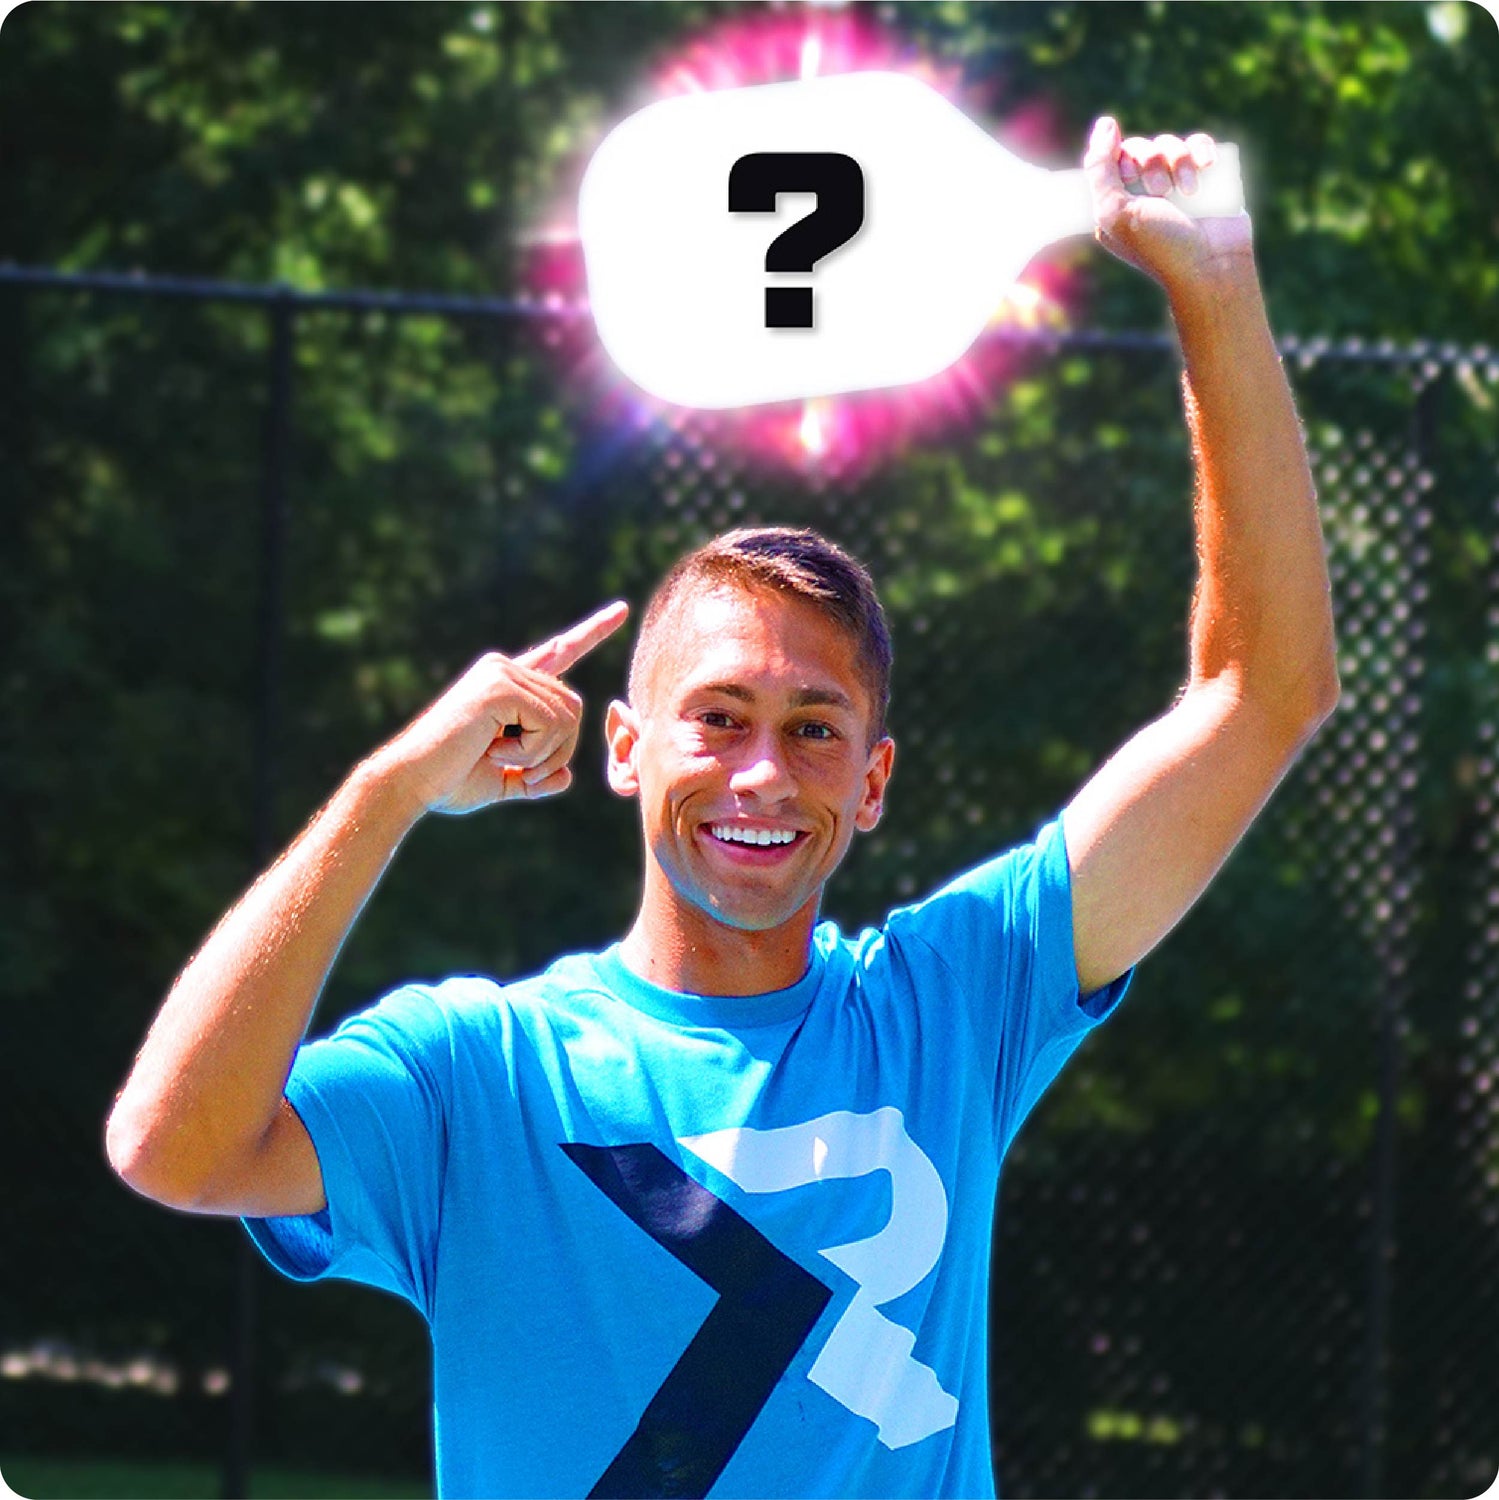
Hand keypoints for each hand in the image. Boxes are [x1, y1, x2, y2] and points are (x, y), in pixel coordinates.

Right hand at [372, 601, 629, 815]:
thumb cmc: (447, 782)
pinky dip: (532, 752)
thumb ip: (537, 777)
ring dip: (543, 755)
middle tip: (519, 770)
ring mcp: (502, 672)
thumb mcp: (504, 782)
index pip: (559, 652)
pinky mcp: (500, 686)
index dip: (591, 632)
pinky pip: (551, 723)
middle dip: (559, 752)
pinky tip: (495, 751)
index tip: (622, 610)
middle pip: (575, 707)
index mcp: (506, 683)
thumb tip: (567, 777)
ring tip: (500, 758)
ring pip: (568, 717)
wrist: (410, 784)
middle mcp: (505, 668)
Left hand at [1084, 117, 1253, 294]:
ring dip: (1178, 162)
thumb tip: (1105, 123)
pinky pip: (1199, 143)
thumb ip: (1100, 170)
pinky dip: (1202, 151)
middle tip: (1161, 192)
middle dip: (1150, 162)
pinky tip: (1208, 167)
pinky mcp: (1205, 177)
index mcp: (1116, 205)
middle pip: (1139, 147)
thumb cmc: (1160, 245)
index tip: (1128, 177)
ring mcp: (1176, 184)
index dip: (1119, 158)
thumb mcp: (1115, 212)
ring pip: (1170, 143)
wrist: (1212, 263)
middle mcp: (1143, 193)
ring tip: (1189, 192)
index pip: (1110, 159)